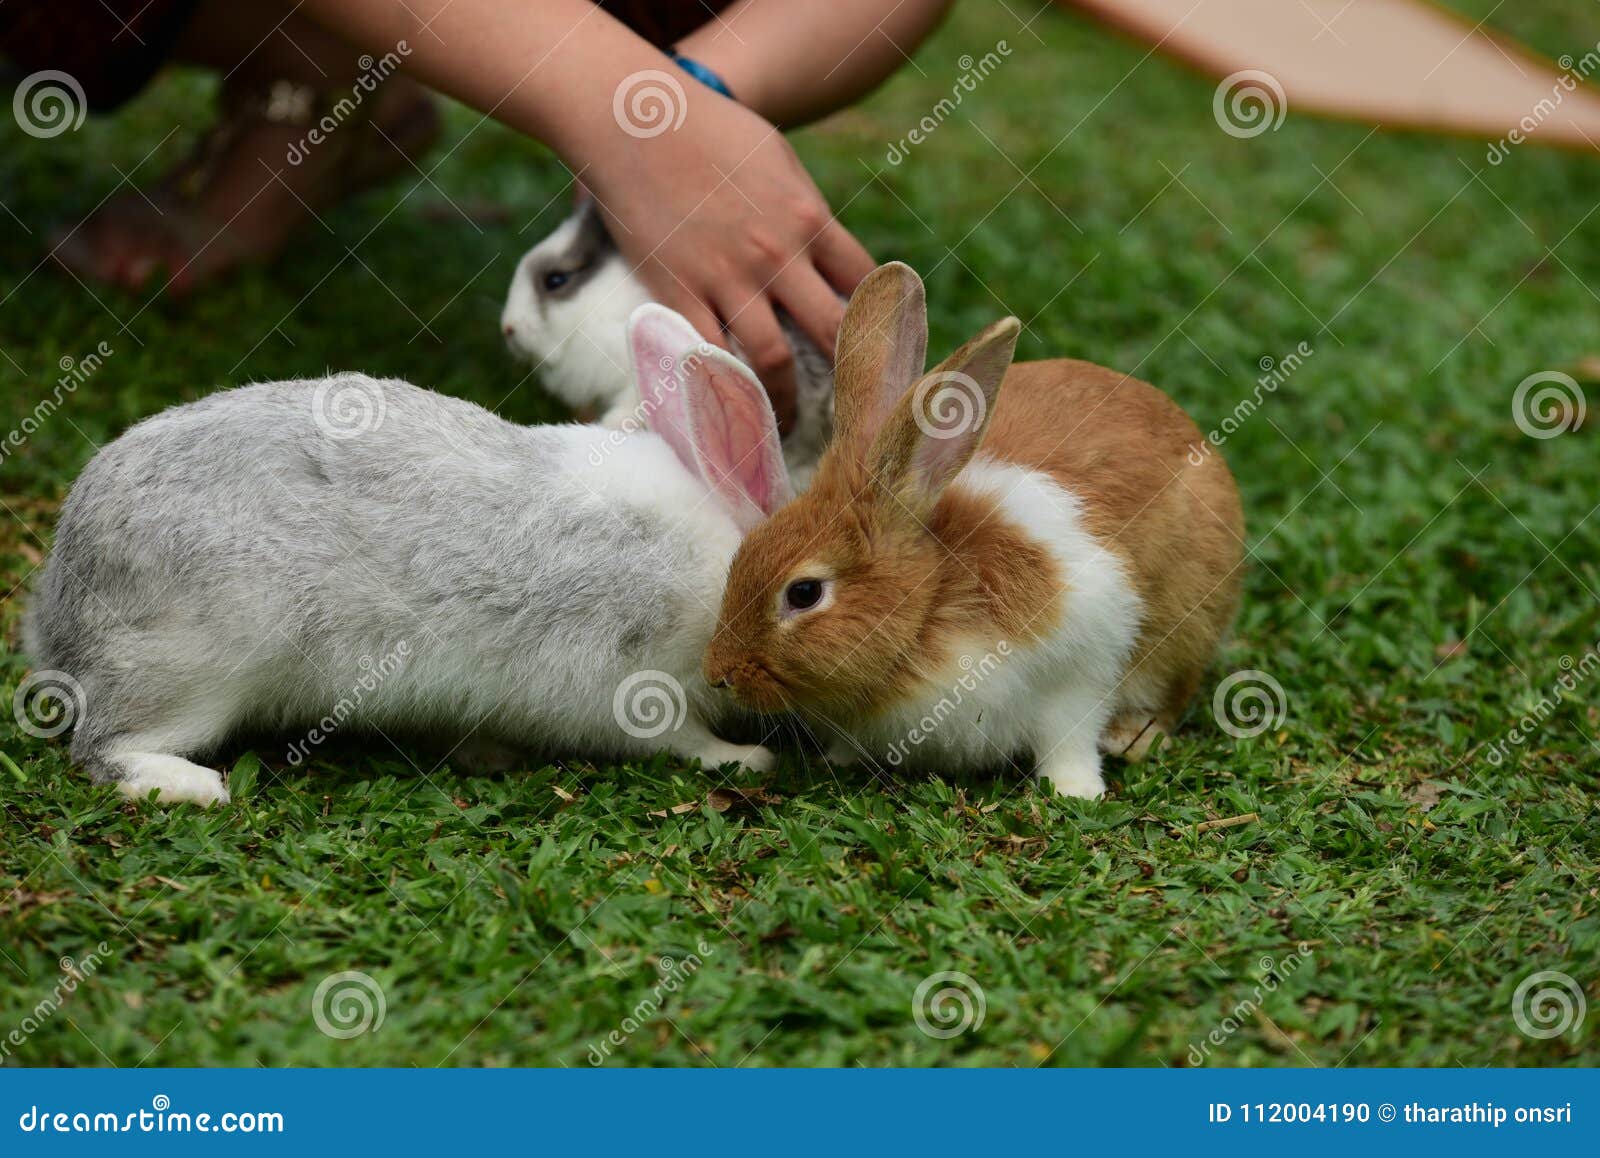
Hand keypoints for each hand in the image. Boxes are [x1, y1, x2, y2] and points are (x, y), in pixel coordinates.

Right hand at [585, 95, 873, 429]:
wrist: (635, 120)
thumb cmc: (708, 129)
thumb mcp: (776, 158)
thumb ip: (803, 208)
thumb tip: (822, 247)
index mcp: (809, 218)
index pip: (863, 283)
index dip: (876, 320)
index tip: (879, 350)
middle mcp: (777, 255)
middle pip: (831, 331)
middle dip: (850, 375)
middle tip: (852, 409)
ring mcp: (727, 278)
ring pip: (773, 360)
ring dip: (786, 401)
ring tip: (788, 425)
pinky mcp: (678, 291)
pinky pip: (709, 356)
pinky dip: (723, 389)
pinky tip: (730, 411)